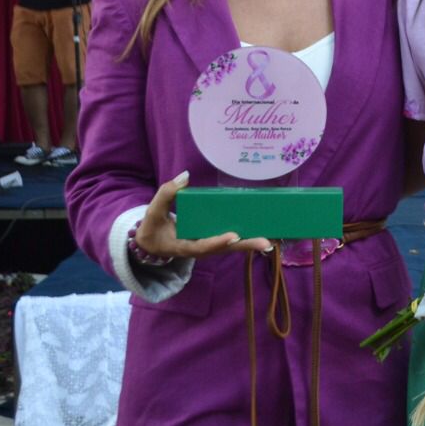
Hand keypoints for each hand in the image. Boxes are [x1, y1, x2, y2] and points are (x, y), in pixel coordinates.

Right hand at [135, 171, 271, 260]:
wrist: (151, 243)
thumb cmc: (152, 227)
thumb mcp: (153, 211)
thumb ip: (166, 194)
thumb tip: (184, 176)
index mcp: (183, 246)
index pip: (202, 246)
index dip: (217, 242)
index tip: (233, 236)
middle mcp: (200, 249)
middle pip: (225, 249)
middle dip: (245, 245)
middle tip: (266, 242)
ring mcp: (209, 247)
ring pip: (232, 247)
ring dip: (251, 243)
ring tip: (273, 239)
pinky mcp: (214, 241)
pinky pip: (232, 241)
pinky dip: (247, 238)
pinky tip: (266, 233)